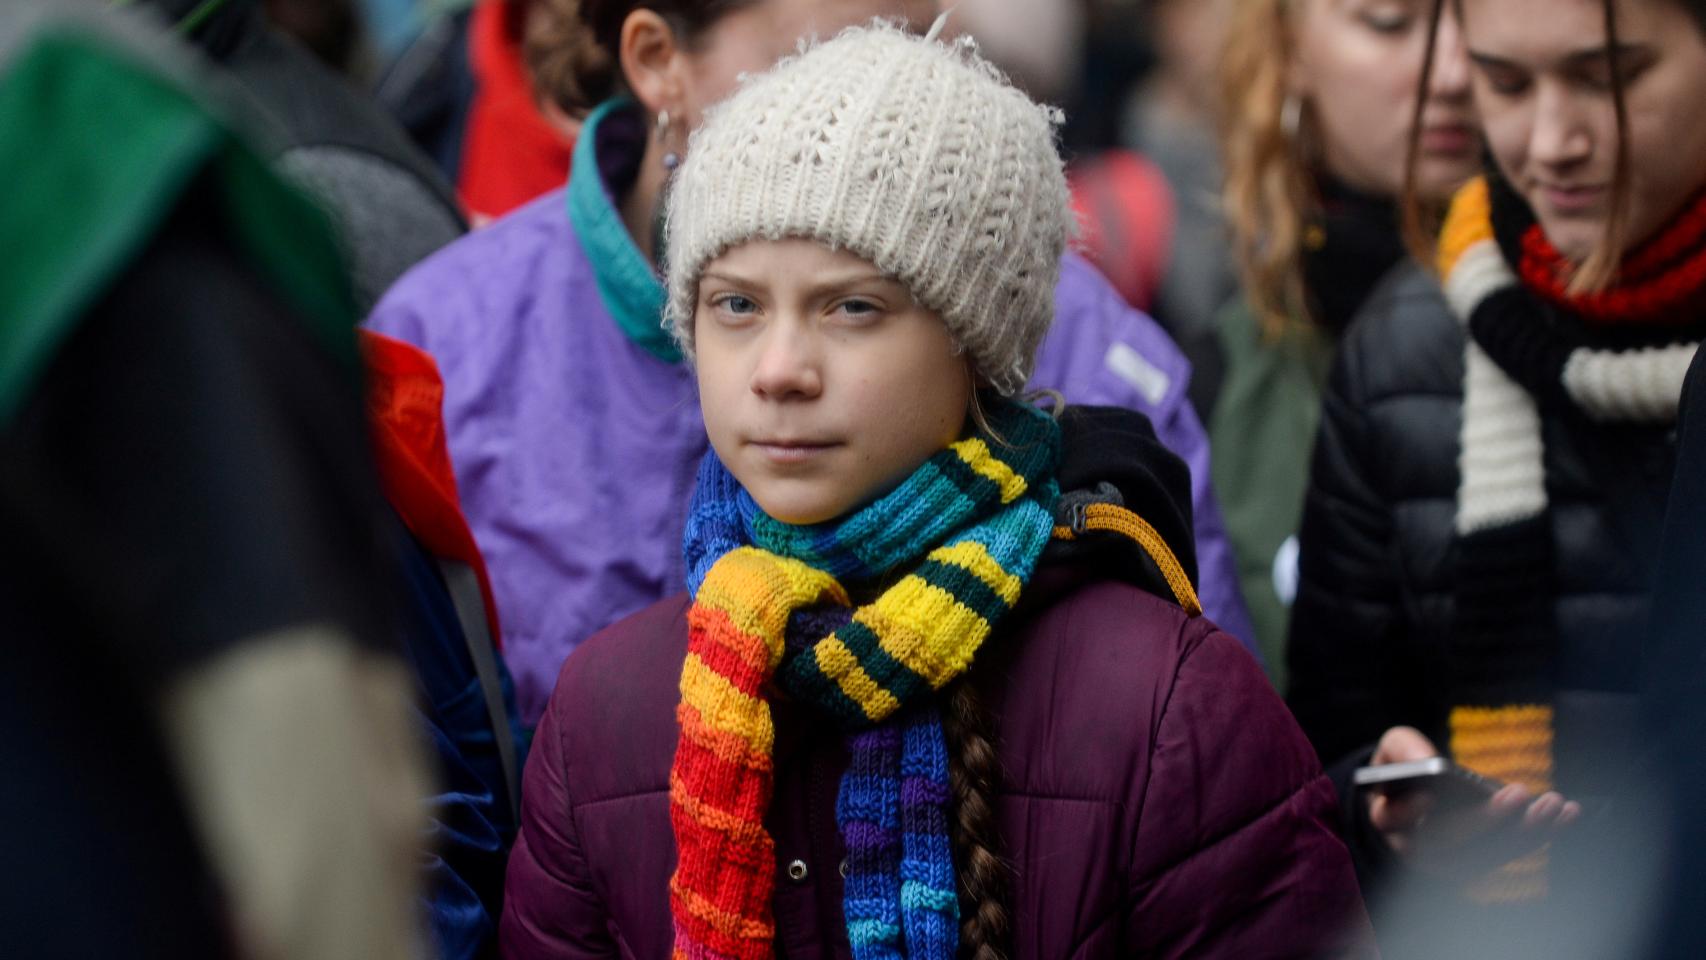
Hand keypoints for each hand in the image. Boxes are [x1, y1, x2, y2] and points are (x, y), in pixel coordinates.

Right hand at [1365, 726, 1582, 877]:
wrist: (1419, 799)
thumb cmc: (1408, 768)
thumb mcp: (1397, 748)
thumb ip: (1406, 749)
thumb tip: (1430, 762)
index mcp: (1387, 817)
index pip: (1392, 818)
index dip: (1408, 810)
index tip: (1429, 794)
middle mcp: (1414, 850)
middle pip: (1448, 842)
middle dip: (1486, 819)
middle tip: (1519, 793)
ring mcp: (1448, 864)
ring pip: (1486, 854)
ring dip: (1526, 831)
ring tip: (1556, 804)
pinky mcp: (1480, 866)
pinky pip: (1510, 854)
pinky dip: (1541, 835)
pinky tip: (1568, 813)